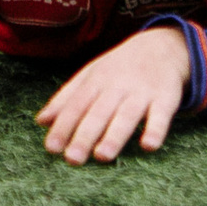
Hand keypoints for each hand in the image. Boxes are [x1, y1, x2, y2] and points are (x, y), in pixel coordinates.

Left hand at [36, 27, 189, 164]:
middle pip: (99, 113)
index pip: (76, 105)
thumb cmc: (119, 68)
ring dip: (115, 135)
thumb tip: (40, 121)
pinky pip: (161, 115)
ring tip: (102, 156)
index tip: (52, 148)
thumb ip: (66, 98)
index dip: (63, 126)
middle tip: (73, 159)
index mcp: (96, 82)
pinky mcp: (166, 98)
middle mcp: (117, 87)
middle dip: (85, 135)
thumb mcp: (91, 75)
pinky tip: (148, 146)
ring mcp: (141, 92)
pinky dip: (155, 129)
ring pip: (126, 115)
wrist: (162, 46)